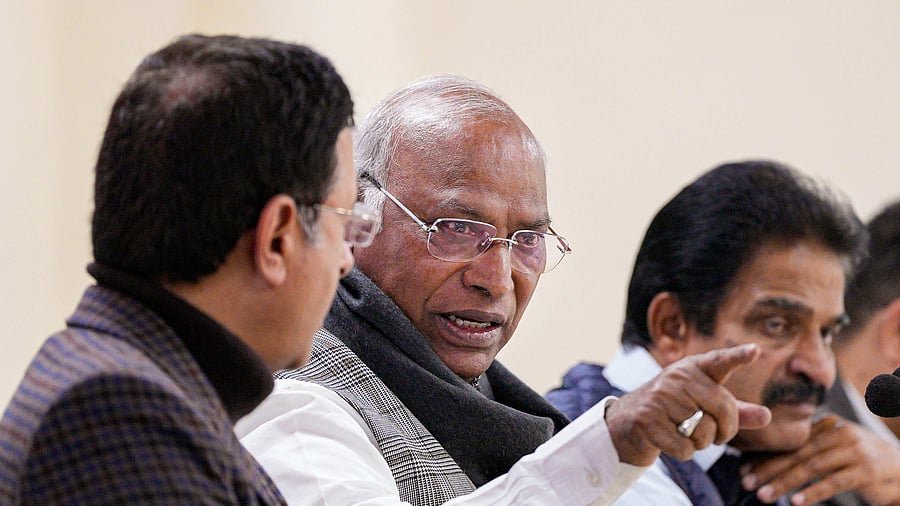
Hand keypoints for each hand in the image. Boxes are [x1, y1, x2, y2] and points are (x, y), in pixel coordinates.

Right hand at [605, 343, 771, 465]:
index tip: (755, 351)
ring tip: (685, 433)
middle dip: (726, 429)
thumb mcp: (704, 406)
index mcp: (693, 369)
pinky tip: (670, 441)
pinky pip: (685, 447)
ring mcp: (660, 397)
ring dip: (701, 443)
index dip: (738, 357)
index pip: (719, 362)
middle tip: (717, 436)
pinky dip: (683, 452)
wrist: (627, 422)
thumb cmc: (673, 412)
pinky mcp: (648, 420)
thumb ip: (735, 411)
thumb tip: (767, 416)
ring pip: (704, 431)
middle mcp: (677, 378)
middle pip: (723, 408)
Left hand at [742, 414, 899, 504]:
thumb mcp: (836, 448)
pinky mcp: (864, 472)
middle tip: (746, 482)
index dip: (765, 456)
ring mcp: (852, 452)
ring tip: (764, 495)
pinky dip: (813, 493)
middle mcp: (837, 435)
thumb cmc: (862, 460)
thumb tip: (772, 462)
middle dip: (768, 469)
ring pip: (811, 468)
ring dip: (784, 482)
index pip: (789, 443)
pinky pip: (833, 483)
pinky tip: (795, 502)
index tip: (743, 469)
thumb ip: (810, 450)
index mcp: (826, 427)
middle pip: (795, 453)